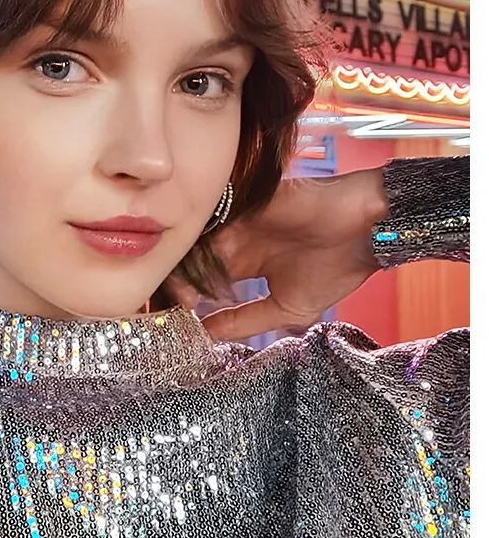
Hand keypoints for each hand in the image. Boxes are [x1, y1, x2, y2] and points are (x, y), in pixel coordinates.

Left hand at [160, 167, 388, 341]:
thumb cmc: (336, 268)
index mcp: (244, 264)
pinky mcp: (243, 200)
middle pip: (191, 260)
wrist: (366, 228)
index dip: (186, 299)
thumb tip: (206, 336)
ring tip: (182, 290)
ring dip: (186, 265)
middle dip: (178, 283)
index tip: (173, 320)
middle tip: (172, 305)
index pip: (202, 281)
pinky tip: (191, 256)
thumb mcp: (288, 309)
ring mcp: (236, 219)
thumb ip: (246, 321)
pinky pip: (211, 215)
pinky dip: (198, 234)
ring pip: (195, 240)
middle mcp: (235, 241)